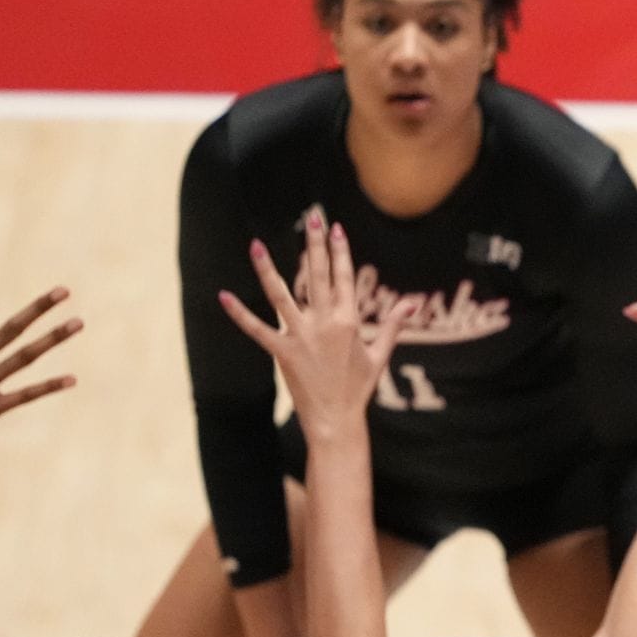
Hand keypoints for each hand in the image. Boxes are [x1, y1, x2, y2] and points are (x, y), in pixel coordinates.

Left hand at [220, 211, 411, 441]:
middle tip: (311, 217)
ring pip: (281, 295)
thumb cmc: (359, 388)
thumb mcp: (380, 354)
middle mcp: (324, 323)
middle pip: (318, 275)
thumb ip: (392, 325)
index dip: (340, 251)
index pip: (344, 277)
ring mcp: (301, 336)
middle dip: (314, 244)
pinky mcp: (282, 352)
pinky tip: (224, 297)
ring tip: (256, 245)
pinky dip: (240, 314)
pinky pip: (257, 330)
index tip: (335, 227)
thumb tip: (412, 304)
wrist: (336, 419)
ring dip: (267, 269)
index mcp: (349, 321)